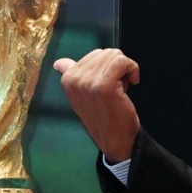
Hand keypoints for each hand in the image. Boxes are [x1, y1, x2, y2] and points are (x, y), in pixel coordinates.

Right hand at [53, 48, 140, 163]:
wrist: (115, 140)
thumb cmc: (103, 116)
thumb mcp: (82, 94)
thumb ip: (72, 75)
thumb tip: (59, 63)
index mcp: (67, 79)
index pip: (94, 55)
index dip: (107, 68)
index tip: (108, 85)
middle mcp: (74, 79)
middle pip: (105, 53)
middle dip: (115, 68)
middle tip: (115, 88)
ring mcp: (87, 83)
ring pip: (115, 55)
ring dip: (124, 70)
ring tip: (120, 89)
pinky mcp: (104, 86)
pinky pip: (122, 62)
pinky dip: (132, 69)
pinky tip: (132, 82)